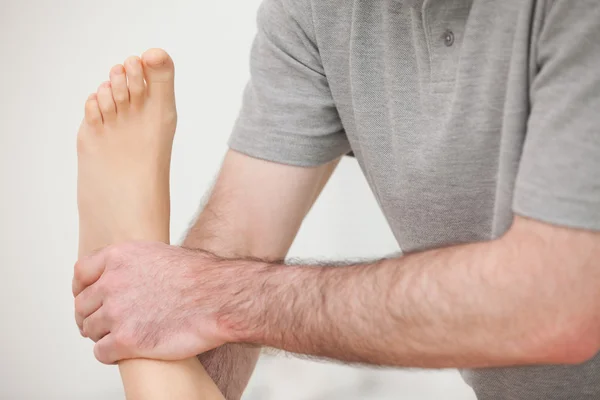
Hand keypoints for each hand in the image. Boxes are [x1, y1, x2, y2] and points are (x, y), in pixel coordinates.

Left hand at [72, 242, 247, 363]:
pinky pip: (101, 353)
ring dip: (102, 335)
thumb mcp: (162, 253)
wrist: (219, 298)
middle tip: (104, 324)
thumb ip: (137, 263)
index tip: (89, 298)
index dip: (83, 288)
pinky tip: (125, 352)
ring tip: (120, 338)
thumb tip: (133, 274)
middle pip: (83, 304)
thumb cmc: (202, 276)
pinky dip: (110, 355)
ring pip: (90, 329)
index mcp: (119, 257)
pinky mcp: (125, 340)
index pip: (81, 272)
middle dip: (92, 315)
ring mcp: (116, 312)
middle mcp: (112, 282)